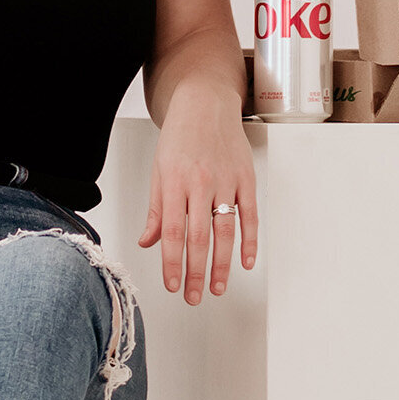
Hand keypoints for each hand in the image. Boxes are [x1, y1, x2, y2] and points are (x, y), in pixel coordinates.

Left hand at [137, 86, 257, 304]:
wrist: (205, 102)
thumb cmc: (180, 136)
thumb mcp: (158, 170)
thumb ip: (156, 210)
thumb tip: (148, 242)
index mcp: (174, 183)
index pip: (172, 232)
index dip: (172, 263)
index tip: (171, 285)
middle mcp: (201, 183)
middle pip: (199, 238)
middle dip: (196, 272)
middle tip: (194, 296)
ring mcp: (226, 181)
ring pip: (225, 231)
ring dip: (222, 264)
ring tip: (218, 287)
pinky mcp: (246, 178)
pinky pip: (250, 215)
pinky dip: (250, 241)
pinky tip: (245, 262)